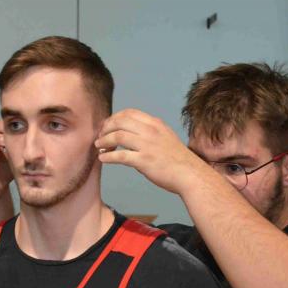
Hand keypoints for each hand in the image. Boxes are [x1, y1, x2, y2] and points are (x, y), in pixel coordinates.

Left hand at [95, 108, 209, 195]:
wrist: (189, 174)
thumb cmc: (178, 159)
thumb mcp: (166, 137)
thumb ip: (151, 132)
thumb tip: (133, 133)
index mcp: (155, 123)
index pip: (129, 113)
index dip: (114, 118)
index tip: (107, 126)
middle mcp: (150, 131)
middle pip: (120, 122)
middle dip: (106, 128)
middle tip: (100, 136)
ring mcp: (147, 145)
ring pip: (117, 136)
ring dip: (104, 141)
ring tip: (98, 147)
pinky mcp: (144, 161)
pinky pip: (120, 156)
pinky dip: (108, 157)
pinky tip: (102, 159)